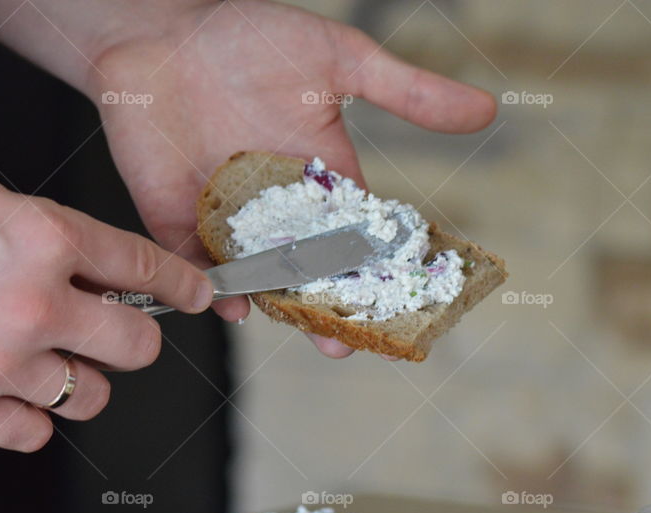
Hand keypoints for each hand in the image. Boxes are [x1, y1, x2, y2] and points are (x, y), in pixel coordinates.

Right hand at [0, 152, 211, 450]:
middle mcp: (33, 303)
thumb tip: (113, 277)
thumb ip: (61, 243)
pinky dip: (32, 415)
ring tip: (49, 359)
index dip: (183, 287)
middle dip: (136, 340)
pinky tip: (12, 389)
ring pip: (92, 398)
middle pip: (138, 348)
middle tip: (117, 334)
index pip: (146, 271)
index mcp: (46, 238)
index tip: (199, 297)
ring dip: (81, 379)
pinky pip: (35, 433)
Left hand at [87, 0, 495, 357]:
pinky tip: (231, 301)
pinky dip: (212, 286)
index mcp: (323, 180)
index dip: (379, 272)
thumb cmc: (250, 37)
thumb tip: (487, 109)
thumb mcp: (340, 59)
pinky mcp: (178, 220)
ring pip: (260, 279)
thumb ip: (407, 92)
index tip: (403, 305)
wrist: (163, 28)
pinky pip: (197, 265)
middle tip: (346, 343)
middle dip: (328, 308)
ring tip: (303, 332)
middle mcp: (279, 209)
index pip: (358, 238)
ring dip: (280, 308)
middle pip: (312, 273)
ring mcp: (229, 220)